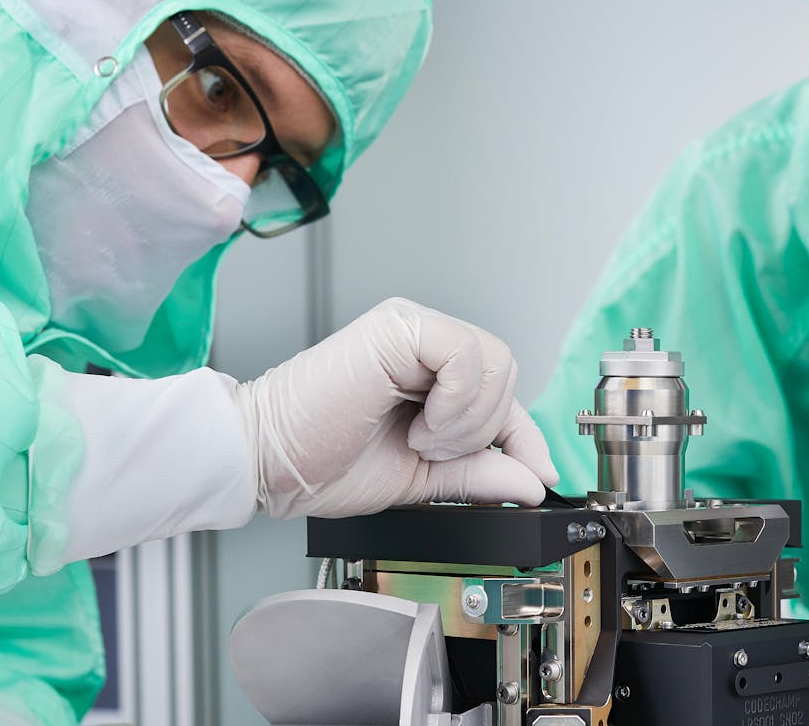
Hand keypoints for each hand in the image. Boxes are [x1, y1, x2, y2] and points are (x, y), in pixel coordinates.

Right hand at [237, 298, 557, 518]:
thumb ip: (476, 474)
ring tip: (419, 440)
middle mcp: (420, 340)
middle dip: (484, 430)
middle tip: (431, 452)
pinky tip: (419, 426)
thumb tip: (532, 481)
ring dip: (467, 420)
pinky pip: (466, 354)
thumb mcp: (420, 478)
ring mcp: (409, 328)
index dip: (525, 436)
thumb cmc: (320, 461)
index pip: (501, 392)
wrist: (266, 462)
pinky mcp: (397, 328)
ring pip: (494, 362)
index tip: (541, 476)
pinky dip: (456, 403)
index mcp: (425, 370)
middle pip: (505, 373)